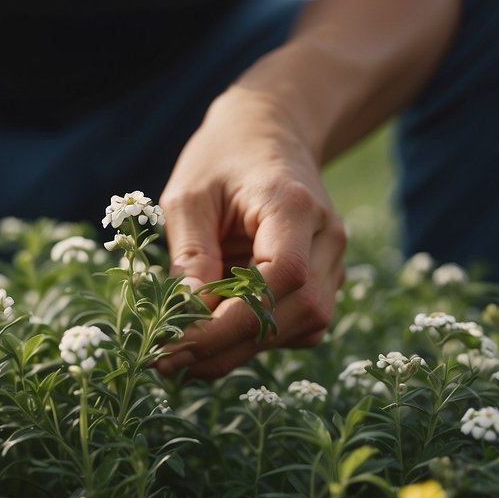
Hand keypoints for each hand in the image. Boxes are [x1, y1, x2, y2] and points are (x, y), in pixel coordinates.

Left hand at [155, 90, 345, 378]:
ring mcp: (333, 262)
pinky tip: (211, 341)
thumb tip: (186, 315)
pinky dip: (254, 340)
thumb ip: (189, 253)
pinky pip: (296, 327)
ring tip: (180, 358)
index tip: (177, 342)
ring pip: (299, 328)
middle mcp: (326, 239)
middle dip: (229, 347)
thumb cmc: (221, 158)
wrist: (269, 134)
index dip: (231, 320)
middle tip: (166, 363)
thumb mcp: (187, 195)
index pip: (281, 276)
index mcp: (293, 206)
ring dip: (240, 351)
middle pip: (295, 313)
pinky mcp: (324, 280)